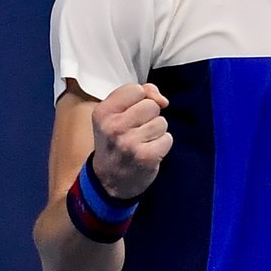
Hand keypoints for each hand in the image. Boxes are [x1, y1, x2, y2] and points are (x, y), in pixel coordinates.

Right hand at [89, 83, 171, 198]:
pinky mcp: (145, 157)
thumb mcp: (115, 114)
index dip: (140, 99)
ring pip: (161, 122)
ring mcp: (129, 143)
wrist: (109, 181)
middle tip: (137, 130)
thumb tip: (162, 100)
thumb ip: (138, 95)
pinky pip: (167, 138)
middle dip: (149, 116)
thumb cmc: (115, 142)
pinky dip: (162, 145)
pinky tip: (149, 152)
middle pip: (151, 105)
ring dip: (156, 132)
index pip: (136, 89)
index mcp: (103, 112)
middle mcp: (114, 126)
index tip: (131, 113)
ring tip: (142, 142)